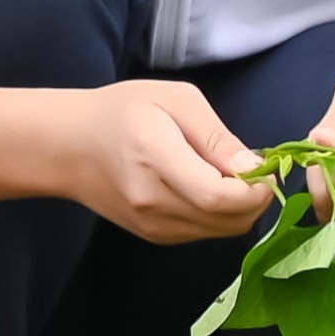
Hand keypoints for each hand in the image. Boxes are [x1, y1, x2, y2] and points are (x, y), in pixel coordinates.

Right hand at [54, 77, 273, 238]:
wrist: (69, 146)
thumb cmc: (121, 112)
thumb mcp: (174, 100)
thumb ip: (217, 135)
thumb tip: (253, 168)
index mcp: (155, 159)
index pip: (220, 196)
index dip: (256, 188)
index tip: (265, 166)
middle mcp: (152, 202)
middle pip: (230, 219)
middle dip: (256, 197)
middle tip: (251, 168)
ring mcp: (152, 225)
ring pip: (224, 230)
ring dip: (240, 207)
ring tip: (226, 176)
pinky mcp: (155, 235)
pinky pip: (206, 232)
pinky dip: (220, 214)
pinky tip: (206, 188)